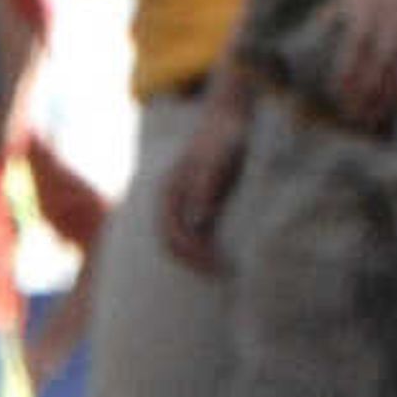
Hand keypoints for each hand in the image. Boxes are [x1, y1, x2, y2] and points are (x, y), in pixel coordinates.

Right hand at [159, 81, 254, 273]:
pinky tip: (227, 256)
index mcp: (168, 192)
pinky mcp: (195, 208)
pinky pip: (194, 237)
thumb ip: (207, 186)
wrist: (228, 121)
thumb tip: (199, 221)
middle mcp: (169, 203)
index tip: (220, 266)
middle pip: (173, 246)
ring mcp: (181, 206)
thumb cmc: (226, 137)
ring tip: (228, 271)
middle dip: (197, 264)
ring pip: (181, 244)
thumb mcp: (220, 157)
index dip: (195, 256)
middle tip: (227, 275)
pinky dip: (206, 251)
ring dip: (200, 261)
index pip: (172, 236)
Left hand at [313, 0, 396, 133]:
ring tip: (370, 121)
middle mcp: (393, 20)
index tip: (331, 100)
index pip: (352, 53)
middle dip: (362, 99)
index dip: (342, 81)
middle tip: (349, 120)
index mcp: (369, 6)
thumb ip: (335, 14)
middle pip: (376, 70)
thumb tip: (307, 41)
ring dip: (384, 102)